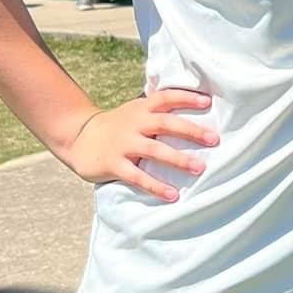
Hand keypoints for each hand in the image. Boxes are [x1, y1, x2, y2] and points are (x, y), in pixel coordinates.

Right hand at [64, 87, 216, 200]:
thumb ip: (159, 112)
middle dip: (190, 131)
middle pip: (165, 123)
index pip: (166, 97)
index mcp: (141, 108)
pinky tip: (173, 195)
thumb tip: (197, 110)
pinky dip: (156, 186)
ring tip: (200, 168)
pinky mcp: (114, 164)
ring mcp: (124, 144)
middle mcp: (134, 123)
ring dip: (178, 159)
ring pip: (154, 150)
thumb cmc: (118, 126)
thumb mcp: (135, 111)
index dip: (186, 97)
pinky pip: (138, 176)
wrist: (78, 137)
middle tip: (214, 139)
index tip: (208, 101)